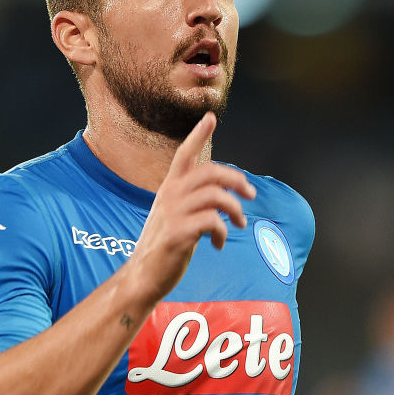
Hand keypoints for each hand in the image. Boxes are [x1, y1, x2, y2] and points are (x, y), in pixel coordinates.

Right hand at [130, 112, 256, 301]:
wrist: (143, 276)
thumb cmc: (164, 246)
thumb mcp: (175, 215)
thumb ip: (193, 201)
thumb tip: (222, 196)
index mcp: (169, 188)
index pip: (184, 154)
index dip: (198, 135)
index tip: (211, 118)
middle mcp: (170, 195)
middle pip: (211, 172)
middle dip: (237, 180)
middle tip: (250, 194)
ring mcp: (172, 213)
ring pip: (216, 196)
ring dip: (235, 210)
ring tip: (239, 224)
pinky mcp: (177, 233)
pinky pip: (212, 222)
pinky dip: (222, 233)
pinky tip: (218, 244)